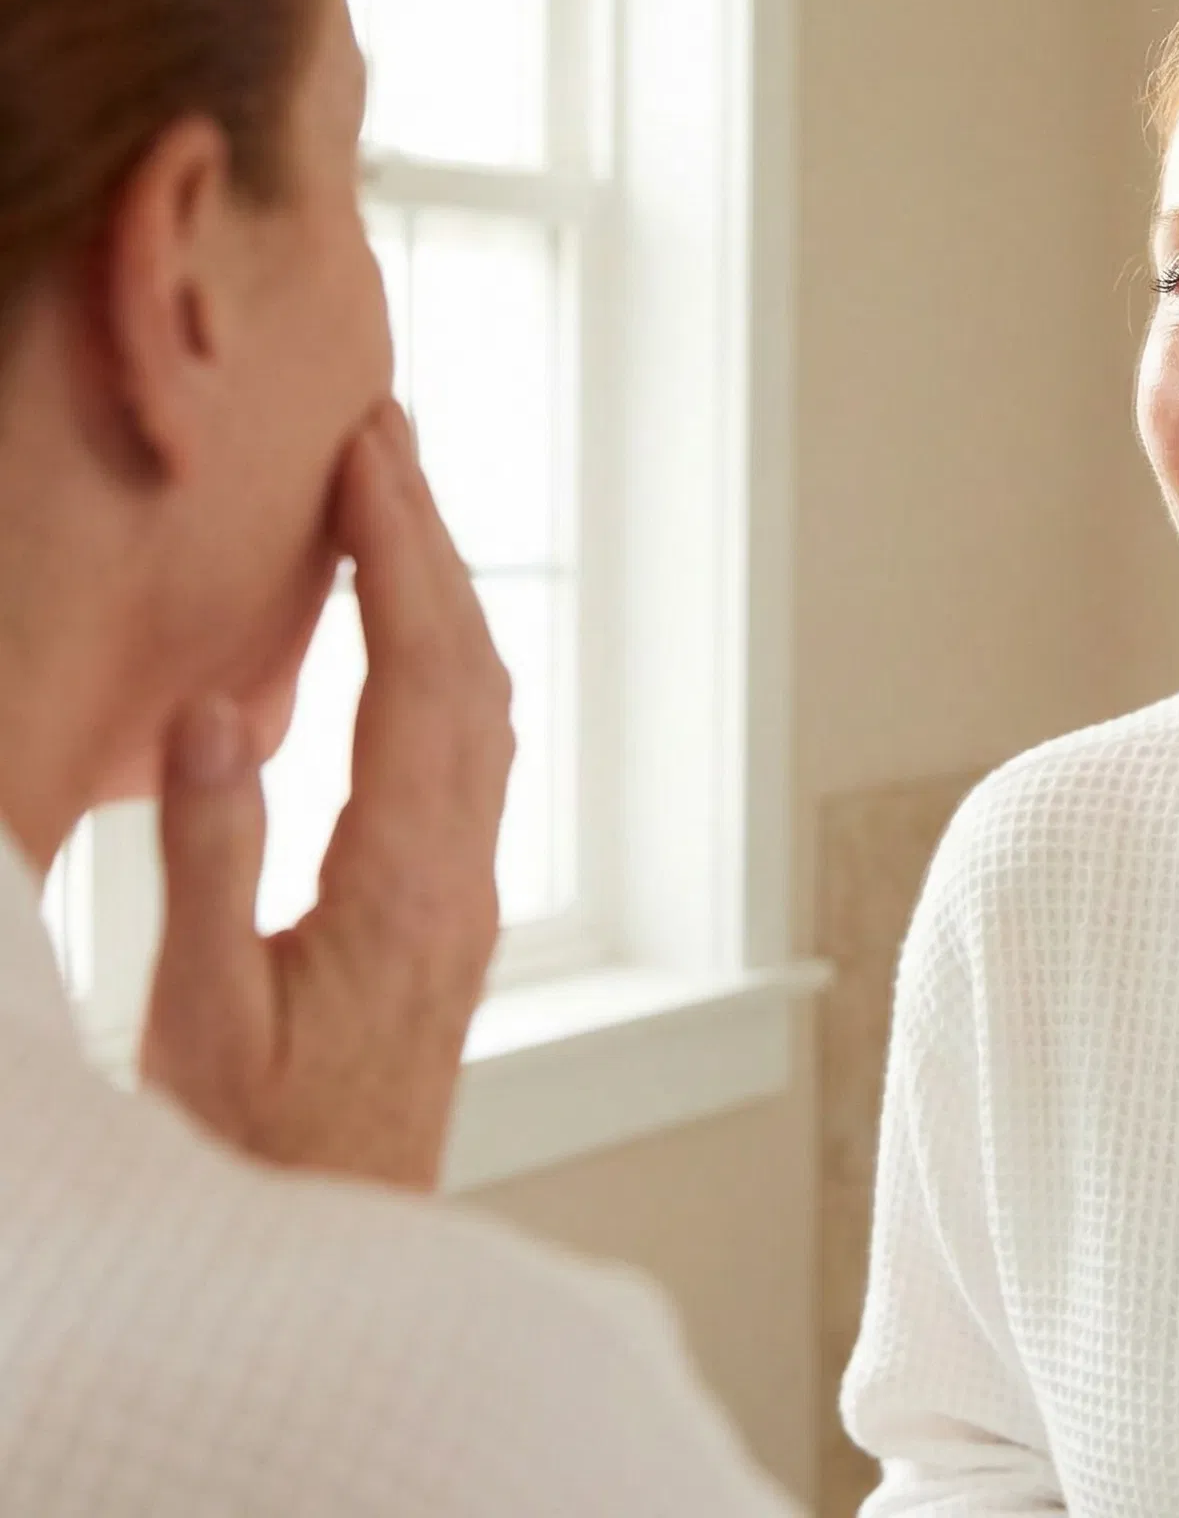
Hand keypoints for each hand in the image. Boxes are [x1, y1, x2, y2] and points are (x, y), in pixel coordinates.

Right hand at [140, 400, 512, 1189]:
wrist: (342, 1241)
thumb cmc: (258, 1150)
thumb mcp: (200, 1016)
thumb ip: (211, 860)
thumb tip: (217, 713)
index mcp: (401, 883)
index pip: (417, 677)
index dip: (398, 553)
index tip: (369, 453)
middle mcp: (460, 869)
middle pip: (469, 667)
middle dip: (433, 538)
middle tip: (391, 429)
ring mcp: (470, 887)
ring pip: (485, 704)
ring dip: (449, 592)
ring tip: (403, 500)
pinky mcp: (456, 906)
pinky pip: (475, 750)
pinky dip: (449, 660)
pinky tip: (420, 637)